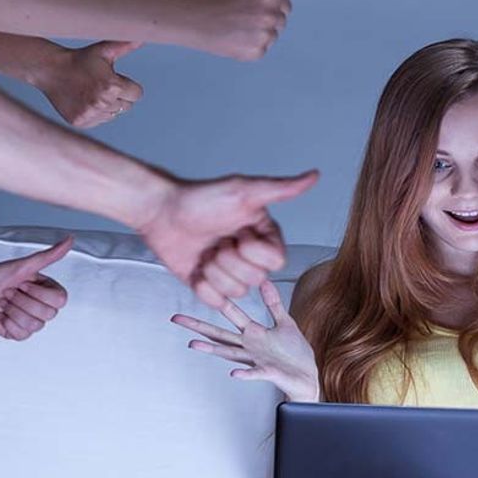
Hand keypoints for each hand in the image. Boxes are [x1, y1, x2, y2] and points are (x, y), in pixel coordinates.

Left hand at [0, 238, 71, 339]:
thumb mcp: (25, 265)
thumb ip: (50, 255)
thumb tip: (70, 239)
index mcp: (49, 291)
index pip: (60, 300)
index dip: (38, 293)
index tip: (22, 283)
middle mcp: (44, 307)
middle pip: (47, 314)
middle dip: (21, 301)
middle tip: (8, 292)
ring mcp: (32, 321)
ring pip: (34, 325)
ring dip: (13, 311)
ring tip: (3, 302)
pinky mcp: (19, 333)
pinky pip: (21, 335)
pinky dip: (7, 324)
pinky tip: (1, 315)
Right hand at [33, 41, 142, 127]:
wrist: (50, 70)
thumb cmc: (80, 59)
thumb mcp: (104, 51)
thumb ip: (125, 45)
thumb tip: (143, 37)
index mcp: (112, 86)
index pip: (137, 94)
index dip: (128, 86)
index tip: (114, 79)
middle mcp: (102, 103)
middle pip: (127, 106)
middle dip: (119, 96)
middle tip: (100, 84)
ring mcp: (91, 114)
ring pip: (114, 114)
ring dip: (107, 105)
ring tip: (91, 91)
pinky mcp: (81, 122)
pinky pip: (100, 120)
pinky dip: (95, 113)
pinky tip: (83, 100)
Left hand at [138, 170, 318, 307]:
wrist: (161, 212)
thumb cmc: (201, 199)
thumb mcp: (244, 191)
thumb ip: (282, 189)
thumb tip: (315, 174)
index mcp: (265, 237)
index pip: (276, 261)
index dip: (254, 251)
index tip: (238, 231)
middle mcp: (251, 257)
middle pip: (256, 279)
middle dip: (230, 260)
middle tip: (216, 240)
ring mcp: (230, 273)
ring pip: (237, 292)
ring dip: (215, 271)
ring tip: (206, 251)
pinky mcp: (210, 287)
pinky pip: (216, 303)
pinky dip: (203, 287)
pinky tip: (197, 267)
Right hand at [172, 280, 318, 400]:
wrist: (307, 376)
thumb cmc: (294, 353)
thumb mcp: (285, 322)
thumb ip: (273, 304)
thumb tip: (264, 281)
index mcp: (254, 333)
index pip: (231, 316)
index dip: (216, 304)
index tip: (200, 294)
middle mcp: (250, 347)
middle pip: (220, 335)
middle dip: (199, 326)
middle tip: (178, 319)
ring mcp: (257, 360)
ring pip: (231, 353)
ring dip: (212, 349)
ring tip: (193, 344)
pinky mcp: (268, 373)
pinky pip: (255, 373)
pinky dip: (245, 373)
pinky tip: (234, 373)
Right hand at [185, 0, 290, 60]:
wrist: (194, 20)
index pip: (285, 5)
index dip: (271, 7)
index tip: (255, 8)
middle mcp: (270, 16)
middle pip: (280, 22)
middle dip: (266, 21)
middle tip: (243, 18)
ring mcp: (264, 36)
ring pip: (271, 37)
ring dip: (259, 35)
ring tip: (237, 28)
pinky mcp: (256, 52)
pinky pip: (260, 51)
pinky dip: (250, 48)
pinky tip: (234, 38)